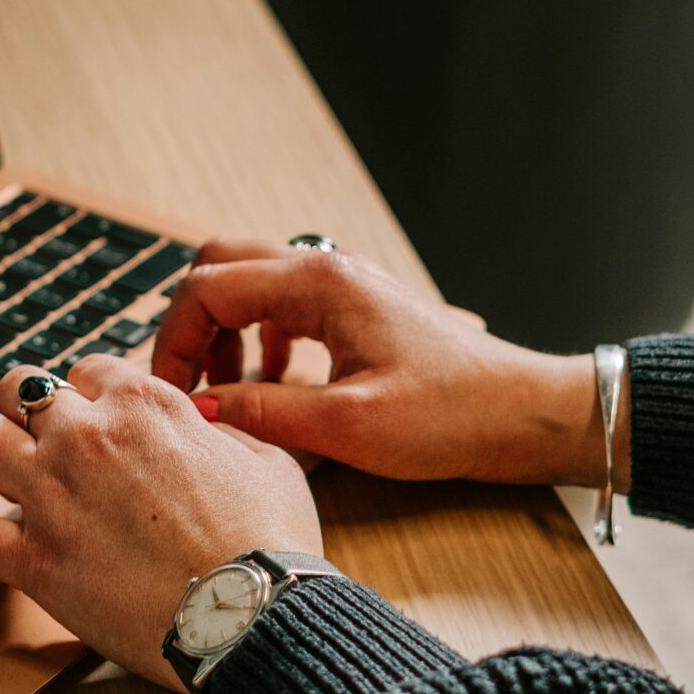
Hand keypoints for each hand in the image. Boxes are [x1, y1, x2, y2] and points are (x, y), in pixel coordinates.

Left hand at [0, 357, 321, 693]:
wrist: (255, 617)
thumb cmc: (270, 543)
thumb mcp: (267, 460)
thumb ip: (224, 430)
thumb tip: (205, 425)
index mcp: (144, 404)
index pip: (89, 370)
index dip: (94, 396)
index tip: (99, 420)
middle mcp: (87, 438)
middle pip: (19, 387)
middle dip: (26, 408)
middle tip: (39, 437)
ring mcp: (53, 496)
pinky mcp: (33, 561)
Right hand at [150, 239, 616, 488]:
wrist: (522, 413)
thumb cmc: (451, 416)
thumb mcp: (348, 427)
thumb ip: (264, 413)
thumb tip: (200, 409)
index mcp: (320, 284)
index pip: (208, 289)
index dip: (175, 342)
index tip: (172, 394)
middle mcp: (328, 269)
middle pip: (222, 266)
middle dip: (191, 323)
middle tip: (189, 383)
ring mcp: (345, 285)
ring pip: (252, 282)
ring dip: (226, 330)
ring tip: (230, 390)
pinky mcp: (359, 308)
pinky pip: (286, 304)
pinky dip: (261, 337)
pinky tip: (275, 384)